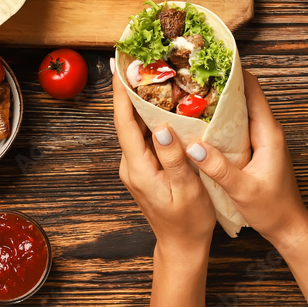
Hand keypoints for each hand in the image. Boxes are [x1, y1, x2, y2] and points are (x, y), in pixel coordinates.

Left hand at [112, 73, 215, 252]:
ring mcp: (136, 166)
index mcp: (138, 168)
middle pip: (128, 120)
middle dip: (132, 89)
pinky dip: (153, 117)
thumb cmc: (188, 222)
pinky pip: (145, 136)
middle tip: (140, 60)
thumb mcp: (187, 189)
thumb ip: (173, 158)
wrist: (182, 247)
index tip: (119, 67)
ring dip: (143, 102)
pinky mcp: (145, 167)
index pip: (124, 123)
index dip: (121, 93)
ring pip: (137, 127)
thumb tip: (161, 127)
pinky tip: (166, 104)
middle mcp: (131, 164)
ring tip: (154, 73)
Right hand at [184, 71, 307, 247]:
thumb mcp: (242, 190)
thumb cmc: (272, 210)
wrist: (288, 228)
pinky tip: (200, 121)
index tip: (211, 59)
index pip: (253, 90)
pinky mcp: (254, 148)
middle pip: (244, 95)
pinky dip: (220, 119)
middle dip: (221, 82)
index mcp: (269, 133)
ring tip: (191, 90)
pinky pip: (236, 125)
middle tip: (193, 73)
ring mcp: (261, 139)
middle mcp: (266, 130)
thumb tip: (192, 146)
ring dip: (219, 100)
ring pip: (239, 110)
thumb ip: (218, 168)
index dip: (234, 72)